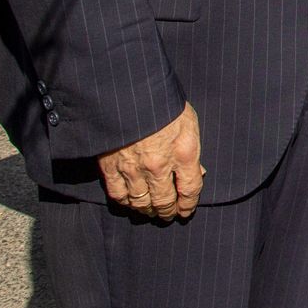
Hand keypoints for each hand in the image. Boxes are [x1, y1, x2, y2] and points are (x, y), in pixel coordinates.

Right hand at [98, 103, 202, 220]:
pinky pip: (118, 195)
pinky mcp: (110, 167)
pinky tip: (130, 203)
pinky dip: (125, 203)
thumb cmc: (162, 103)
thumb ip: (191, 148)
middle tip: (169, 215)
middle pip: (165, 201)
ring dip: (147, 210)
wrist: (126, 91)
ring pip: (141, 202)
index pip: (190, 189)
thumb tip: (197, 171)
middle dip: (168, 211)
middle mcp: (159, 166)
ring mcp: (133, 169)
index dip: (189, 204)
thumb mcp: (188, 121)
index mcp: (183, 152)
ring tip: (151, 212)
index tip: (187, 211)